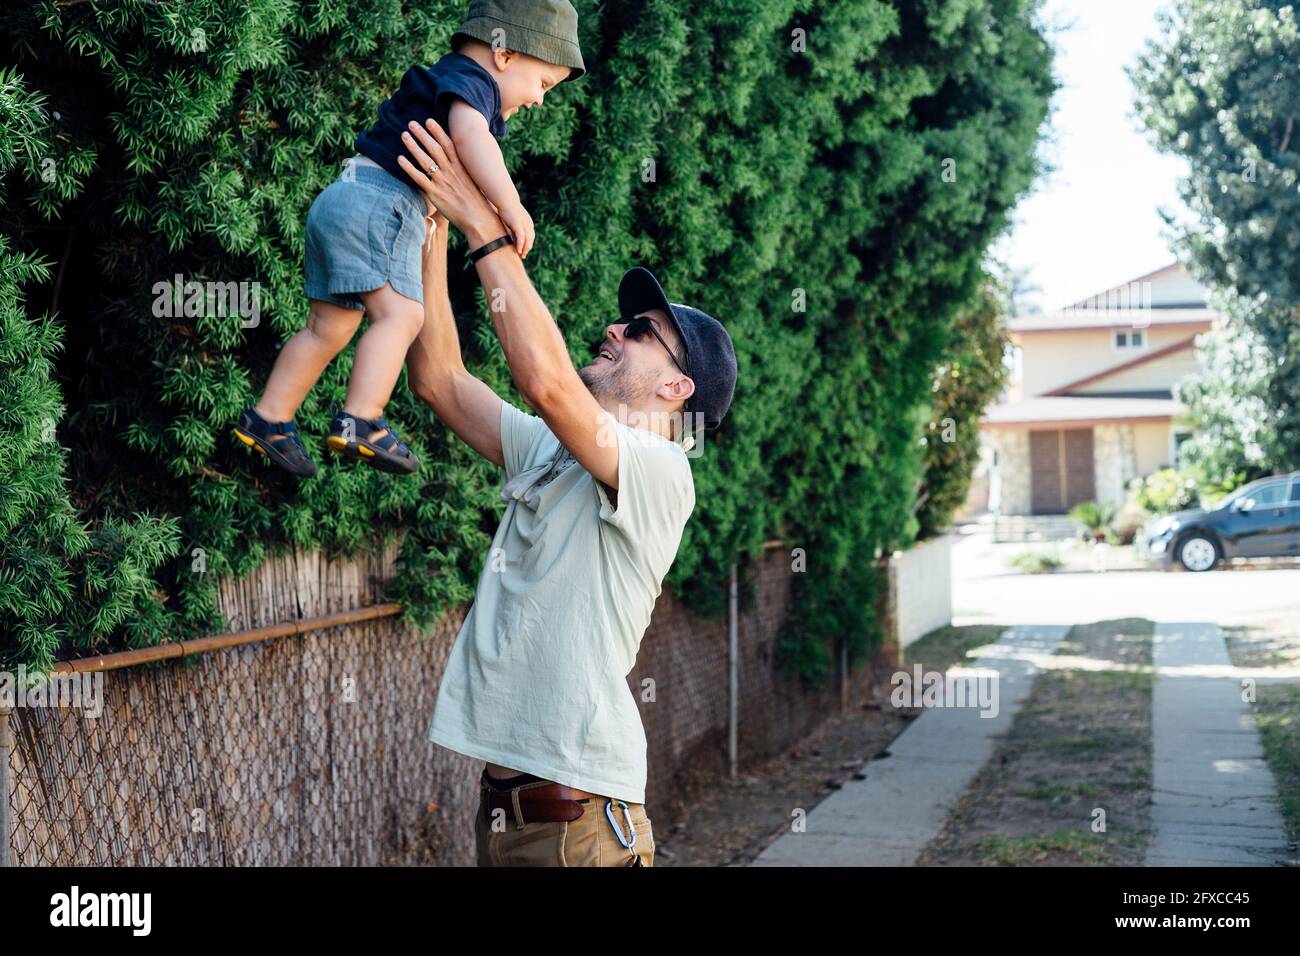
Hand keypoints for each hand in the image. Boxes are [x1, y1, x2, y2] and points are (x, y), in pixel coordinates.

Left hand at [397, 118, 501, 249]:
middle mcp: (451, 171)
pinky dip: (408, 168)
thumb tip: (458, 168)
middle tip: (412, 123)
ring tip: (404, 135)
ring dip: (413, 146)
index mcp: (461, 168)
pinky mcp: (435, 194)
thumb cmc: (478, 204)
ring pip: (425, 160)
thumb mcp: (473, 183)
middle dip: (422, 134)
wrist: (480, 220)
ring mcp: (442, 182)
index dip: (438, 131)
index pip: (448, 144)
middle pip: (434, 148)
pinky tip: (399, 159)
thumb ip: (463, 174)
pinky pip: (419, 178)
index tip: (429, 121)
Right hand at [497, 201, 534, 258]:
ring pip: (527, 240)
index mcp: (529, 223)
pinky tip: (519, 250)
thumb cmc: (508, 209)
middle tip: (523, 255)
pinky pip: (521, 237)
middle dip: (527, 248)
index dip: (528, 244)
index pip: (530, 236)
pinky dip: (521, 244)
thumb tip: (512, 236)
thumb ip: (514, 228)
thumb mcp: (513, 220)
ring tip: (522, 255)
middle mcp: (529, 224)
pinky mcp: (519, 225)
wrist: (507, 200)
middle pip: (531, 239)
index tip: (524, 251)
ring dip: (525, 248)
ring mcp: (525, 224)